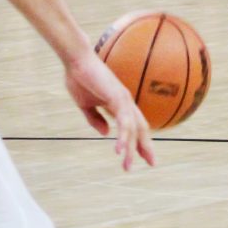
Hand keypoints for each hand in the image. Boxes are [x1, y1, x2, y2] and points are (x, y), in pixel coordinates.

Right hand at [64, 51, 154, 169]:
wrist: (76, 60)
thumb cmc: (80, 79)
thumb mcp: (85, 105)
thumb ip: (95, 119)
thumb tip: (105, 133)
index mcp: (119, 103)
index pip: (135, 125)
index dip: (140, 140)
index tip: (144, 156)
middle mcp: (126, 102)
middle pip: (141, 128)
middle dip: (146, 146)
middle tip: (152, 163)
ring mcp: (123, 99)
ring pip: (132, 129)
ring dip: (131, 149)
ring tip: (127, 166)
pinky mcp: (116, 97)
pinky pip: (123, 121)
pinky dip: (123, 136)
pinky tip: (120, 150)